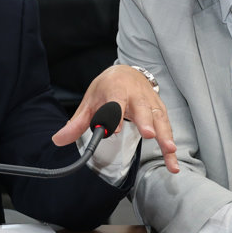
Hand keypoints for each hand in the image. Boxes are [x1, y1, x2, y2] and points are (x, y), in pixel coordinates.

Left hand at [52, 64, 177, 171]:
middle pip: (142, 108)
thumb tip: (58, 140)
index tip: (114, 129)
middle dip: (146, 121)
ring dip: (165, 135)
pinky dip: (170, 142)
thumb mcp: (90, 102)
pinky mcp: (160, 111)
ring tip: (170, 150)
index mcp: (116, 89)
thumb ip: (77, 123)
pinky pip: (167, 127)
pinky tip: (173, 159)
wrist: (128, 72)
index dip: (115, 115)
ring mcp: (150, 102)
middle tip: (149, 134)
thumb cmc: (107, 89)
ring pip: (159, 119)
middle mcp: (136, 95)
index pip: (115, 102)